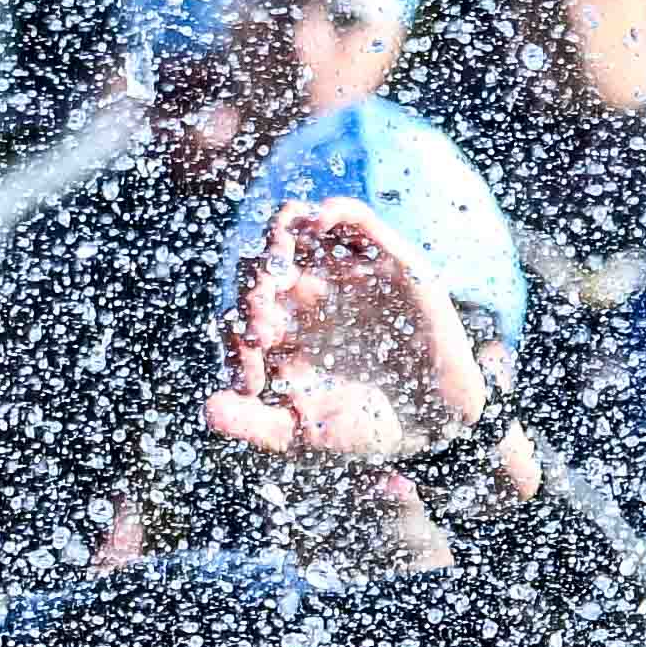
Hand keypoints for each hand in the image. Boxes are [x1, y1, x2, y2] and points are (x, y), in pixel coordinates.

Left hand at [206, 200, 491, 466]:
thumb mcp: (302, 435)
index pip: (239, 314)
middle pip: (261, 266)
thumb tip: (209, 410)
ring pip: (297, 230)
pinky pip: (355, 221)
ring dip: (280, 234)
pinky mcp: (387, 262)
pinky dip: (335, 211)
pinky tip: (316, 221)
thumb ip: (254, 425)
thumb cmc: (365, 431)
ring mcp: (343, 275)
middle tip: (262, 318)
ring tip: (278, 257)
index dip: (237, 336)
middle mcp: (304, 297)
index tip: (252, 377)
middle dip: (254, 287)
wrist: (437, 427)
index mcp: (277, 331)